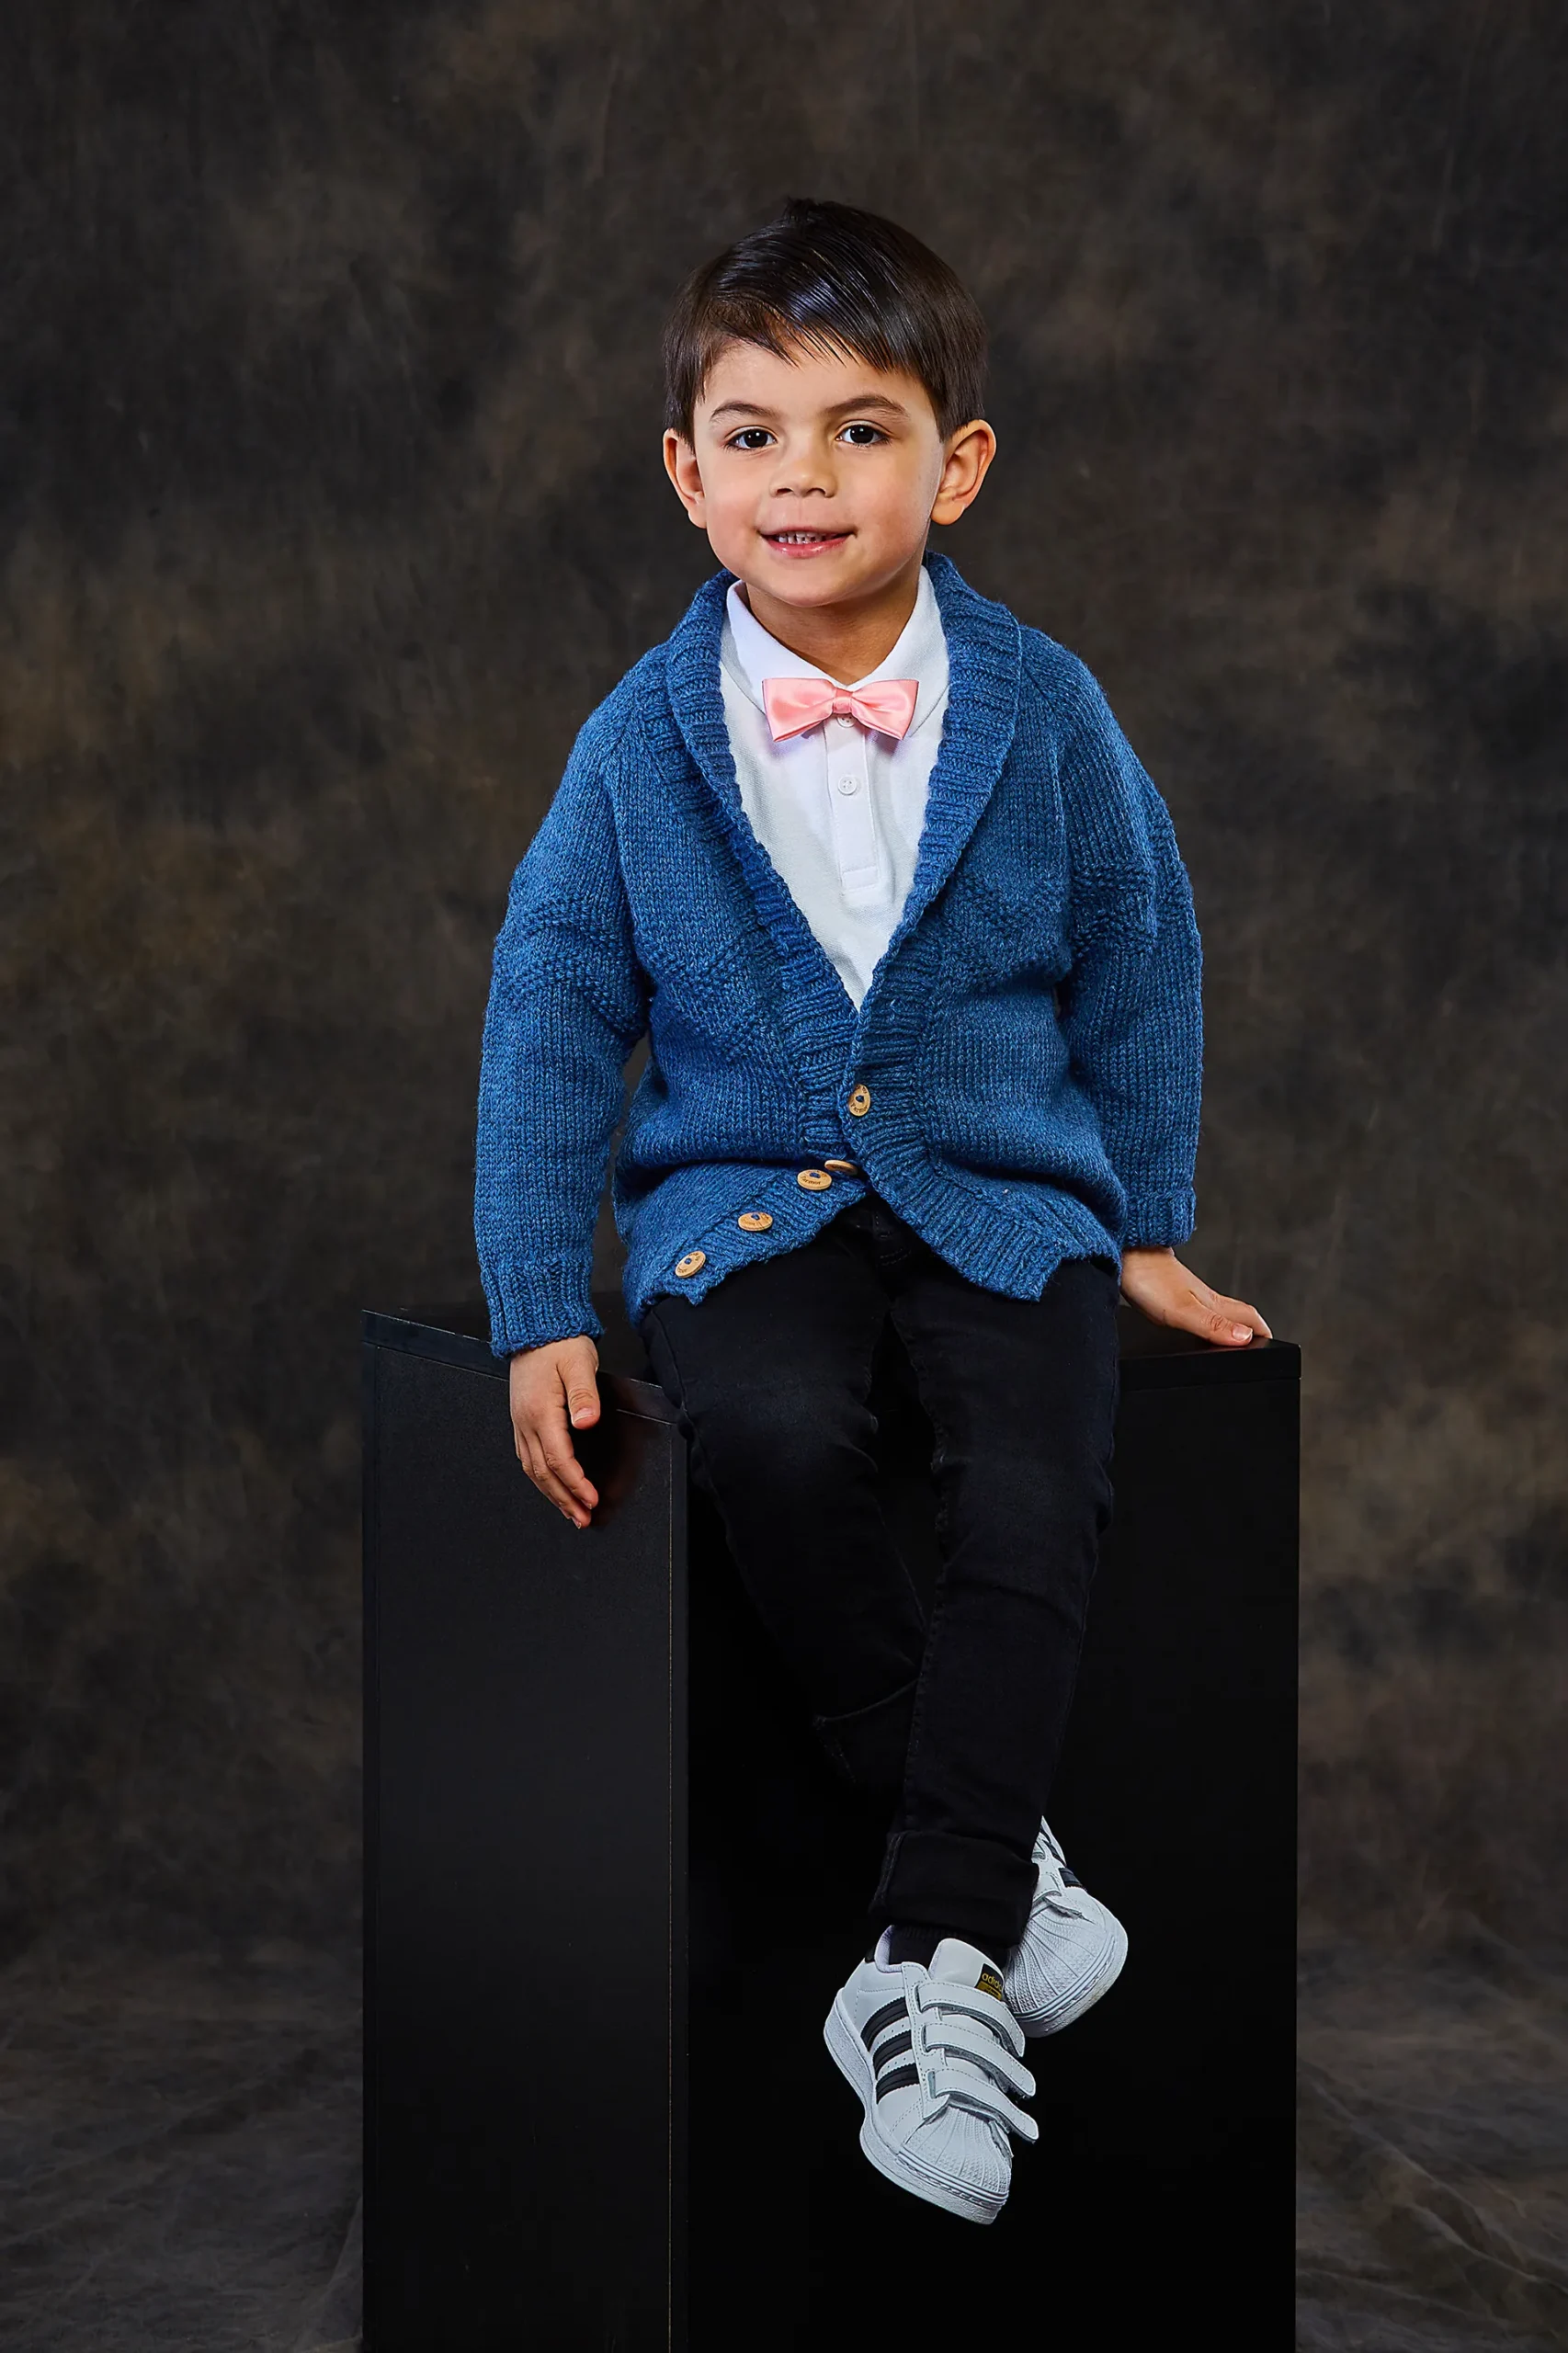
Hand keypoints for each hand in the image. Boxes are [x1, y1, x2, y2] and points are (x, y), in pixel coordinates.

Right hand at [508, 1336, 602, 1526]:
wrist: (536, 1328)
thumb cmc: (560, 1343)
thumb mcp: (579, 1363)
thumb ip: (584, 1395)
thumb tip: (587, 1422)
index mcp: (541, 1412)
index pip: (558, 1459)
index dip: (576, 1484)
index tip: (592, 1499)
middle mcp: (526, 1422)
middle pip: (543, 1472)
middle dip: (564, 1499)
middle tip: (582, 1518)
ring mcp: (520, 1422)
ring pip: (532, 1469)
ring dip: (551, 1494)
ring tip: (569, 1511)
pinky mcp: (522, 1419)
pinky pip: (527, 1457)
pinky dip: (540, 1478)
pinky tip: (550, 1485)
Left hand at [1118, 1247, 1271, 1347]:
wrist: (1123, 1251)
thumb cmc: (1148, 1279)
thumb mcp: (1181, 1310)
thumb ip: (1212, 1325)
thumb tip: (1244, 1338)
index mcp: (1212, 1301)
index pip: (1249, 1317)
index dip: (1262, 1332)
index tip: (1274, 1346)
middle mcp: (1203, 1295)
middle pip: (1236, 1311)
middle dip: (1251, 1328)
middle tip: (1258, 1345)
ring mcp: (1186, 1291)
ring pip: (1217, 1308)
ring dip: (1228, 1322)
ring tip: (1231, 1338)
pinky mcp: (1169, 1290)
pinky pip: (1195, 1306)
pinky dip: (1204, 1317)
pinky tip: (1192, 1323)